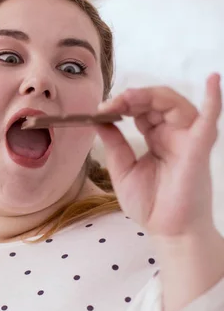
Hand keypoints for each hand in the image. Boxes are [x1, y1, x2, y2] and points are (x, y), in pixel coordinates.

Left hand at [94, 73, 221, 237]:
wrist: (166, 230)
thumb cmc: (149, 203)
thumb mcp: (122, 169)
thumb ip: (114, 143)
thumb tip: (98, 119)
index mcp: (156, 137)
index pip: (141, 109)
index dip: (122, 104)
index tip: (100, 110)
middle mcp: (174, 134)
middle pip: (158, 101)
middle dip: (132, 97)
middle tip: (110, 104)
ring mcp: (188, 139)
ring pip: (176, 104)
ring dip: (151, 96)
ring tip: (127, 98)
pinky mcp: (198, 148)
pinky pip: (209, 121)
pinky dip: (213, 99)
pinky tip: (212, 80)